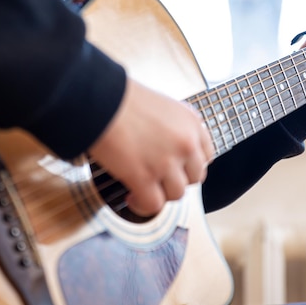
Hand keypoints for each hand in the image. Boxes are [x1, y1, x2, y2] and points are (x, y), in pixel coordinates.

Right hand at [87, 78, 213, 215]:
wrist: (99, 100)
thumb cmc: (122, 99)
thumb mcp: (162, 106)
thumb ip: (174, 128)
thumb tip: (169, 149)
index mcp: (192, 123)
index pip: (206, 155)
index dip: (189, 164)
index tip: (176, 167)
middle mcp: (185, 143)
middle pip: (195, 177)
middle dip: (176, 179)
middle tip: (158, 177)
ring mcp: (167, 162)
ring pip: (176, 194)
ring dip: (160, 193)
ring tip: (142, 187)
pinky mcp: (144, 177)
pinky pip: (153, 205)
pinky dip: (142, 206)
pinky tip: (131, 196)